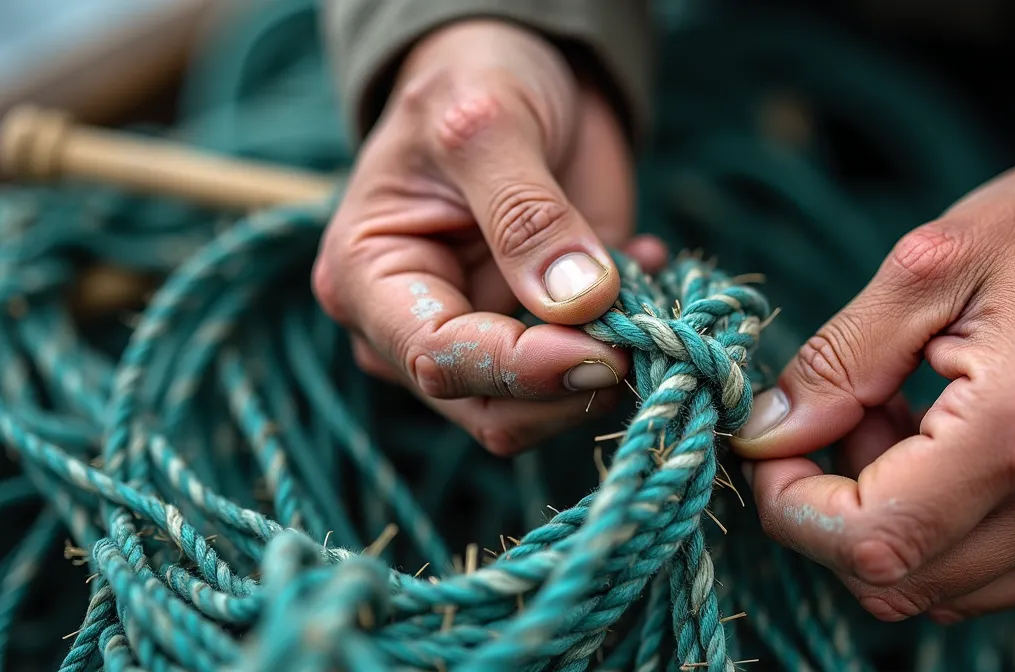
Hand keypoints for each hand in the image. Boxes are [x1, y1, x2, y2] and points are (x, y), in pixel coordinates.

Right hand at [313, 20, 663, 454]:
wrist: (520, 72)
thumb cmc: (476, 82)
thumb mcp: (489, 123)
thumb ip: (526, 212)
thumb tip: (577, 300)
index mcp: (369, 280)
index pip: (438, 359)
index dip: (522, 369)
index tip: (602, 351)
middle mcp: (414, 330)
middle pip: (491, 410)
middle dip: (571, 384)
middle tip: (642, 330)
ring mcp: (483, 342)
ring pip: (546, 411)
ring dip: (611, 361)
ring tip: (641, 272)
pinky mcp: (545, 338)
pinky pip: (595, 372)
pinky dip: (635, 331)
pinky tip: (644, 258)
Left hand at [729, 130, 1014, 621]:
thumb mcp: (927, 261)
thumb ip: (839, 359)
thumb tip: (766, 437)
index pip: (871, 542)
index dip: (794, 509)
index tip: (776, 445)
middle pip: (896, 582)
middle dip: (835, 511)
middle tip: (850, 412)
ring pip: (935, 590)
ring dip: (886, 521)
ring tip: (903, 418)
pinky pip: (984, 576)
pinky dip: (937, 530)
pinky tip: (943, 446)